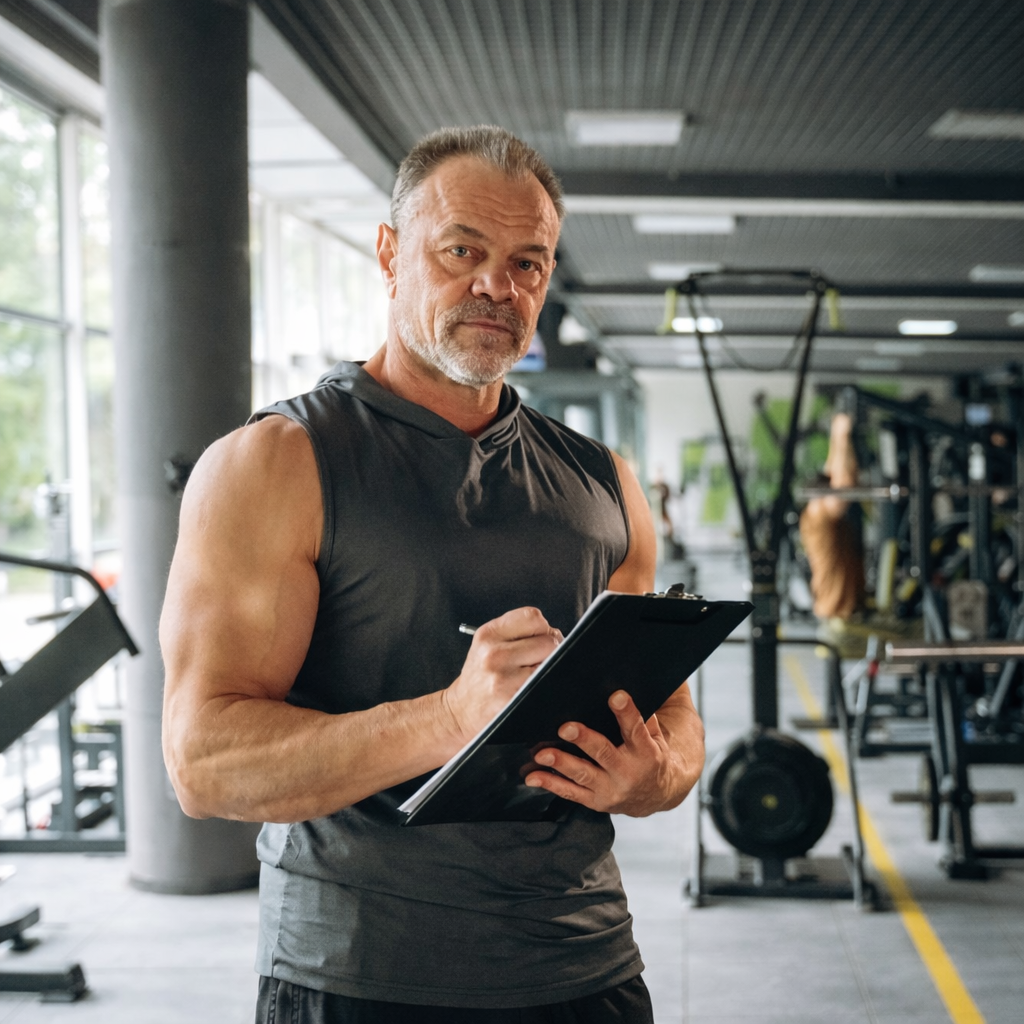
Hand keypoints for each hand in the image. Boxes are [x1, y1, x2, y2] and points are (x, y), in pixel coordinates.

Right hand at [443, 607, 561, 746]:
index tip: (539, 638)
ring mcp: (503, 678)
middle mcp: (494, 653)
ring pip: (551, 664)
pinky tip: (532, 689)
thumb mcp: (487, 645)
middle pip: (548, 641)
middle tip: (538, 661)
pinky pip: (545, 685)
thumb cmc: (479, 677)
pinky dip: (546, 686)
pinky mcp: (512, 699)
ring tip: (533, 675)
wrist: (459, 711)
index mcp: (489, 634)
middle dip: (550, 650)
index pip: (532, 616)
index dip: (543, 627)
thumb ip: (517, 633)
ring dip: (549, 669)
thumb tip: (555, 635)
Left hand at [524, 690, 687, 816]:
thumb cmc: (652, 758)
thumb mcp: (656, 738)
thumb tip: (624, 688)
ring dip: (561, 763)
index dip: (626, 712)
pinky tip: (533, 776)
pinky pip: (571, 793)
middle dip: (583, 740)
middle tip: (566, 727)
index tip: (616, 696)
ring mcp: (610, 789)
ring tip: (542, 753)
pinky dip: (551, 784)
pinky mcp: (595, 801)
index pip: (635, 729)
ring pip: (583, 775)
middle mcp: (627, 772)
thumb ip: (643, 717)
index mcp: (645, 753)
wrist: (658, 796)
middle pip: (604, 753)